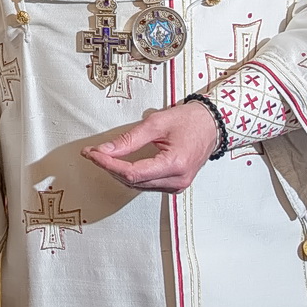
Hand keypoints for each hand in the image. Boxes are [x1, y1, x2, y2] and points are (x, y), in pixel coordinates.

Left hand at [81, 100, 219, 192]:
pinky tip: (121, 165)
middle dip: (110, 167)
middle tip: (93, 152)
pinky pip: (147, 185)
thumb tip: (105, 149)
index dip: (109, 164)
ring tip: (103, 157)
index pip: (132, 172)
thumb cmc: (191, 121)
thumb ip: (129, 139)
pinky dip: (132, 176)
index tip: (93, 154)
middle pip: (133, 182)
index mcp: (174, 164)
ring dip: (119, 173)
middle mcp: (177, 180)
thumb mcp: (157, 123)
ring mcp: (177, 185)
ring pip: (138, 186)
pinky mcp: (175, 185)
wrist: (212, 124)